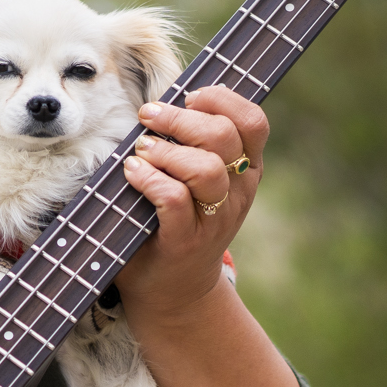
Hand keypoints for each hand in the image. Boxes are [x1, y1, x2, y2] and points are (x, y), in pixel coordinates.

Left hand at [115, 86, 268, 323]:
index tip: (189, 95)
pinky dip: (150, 179)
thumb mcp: (196, 181)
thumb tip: (164, 99)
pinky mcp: (186, 241)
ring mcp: (215, 219)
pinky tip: (132, 172)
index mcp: (246, 170)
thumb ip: (192, 145)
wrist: (175, 291)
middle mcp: (238, 193)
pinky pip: (175, 200)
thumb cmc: (177, 222)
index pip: (253, 123)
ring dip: (166, 150)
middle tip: (150, 115)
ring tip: (141, 149)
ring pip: (205, 169)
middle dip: (182, 119)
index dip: (223, 99)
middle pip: (224, 138)